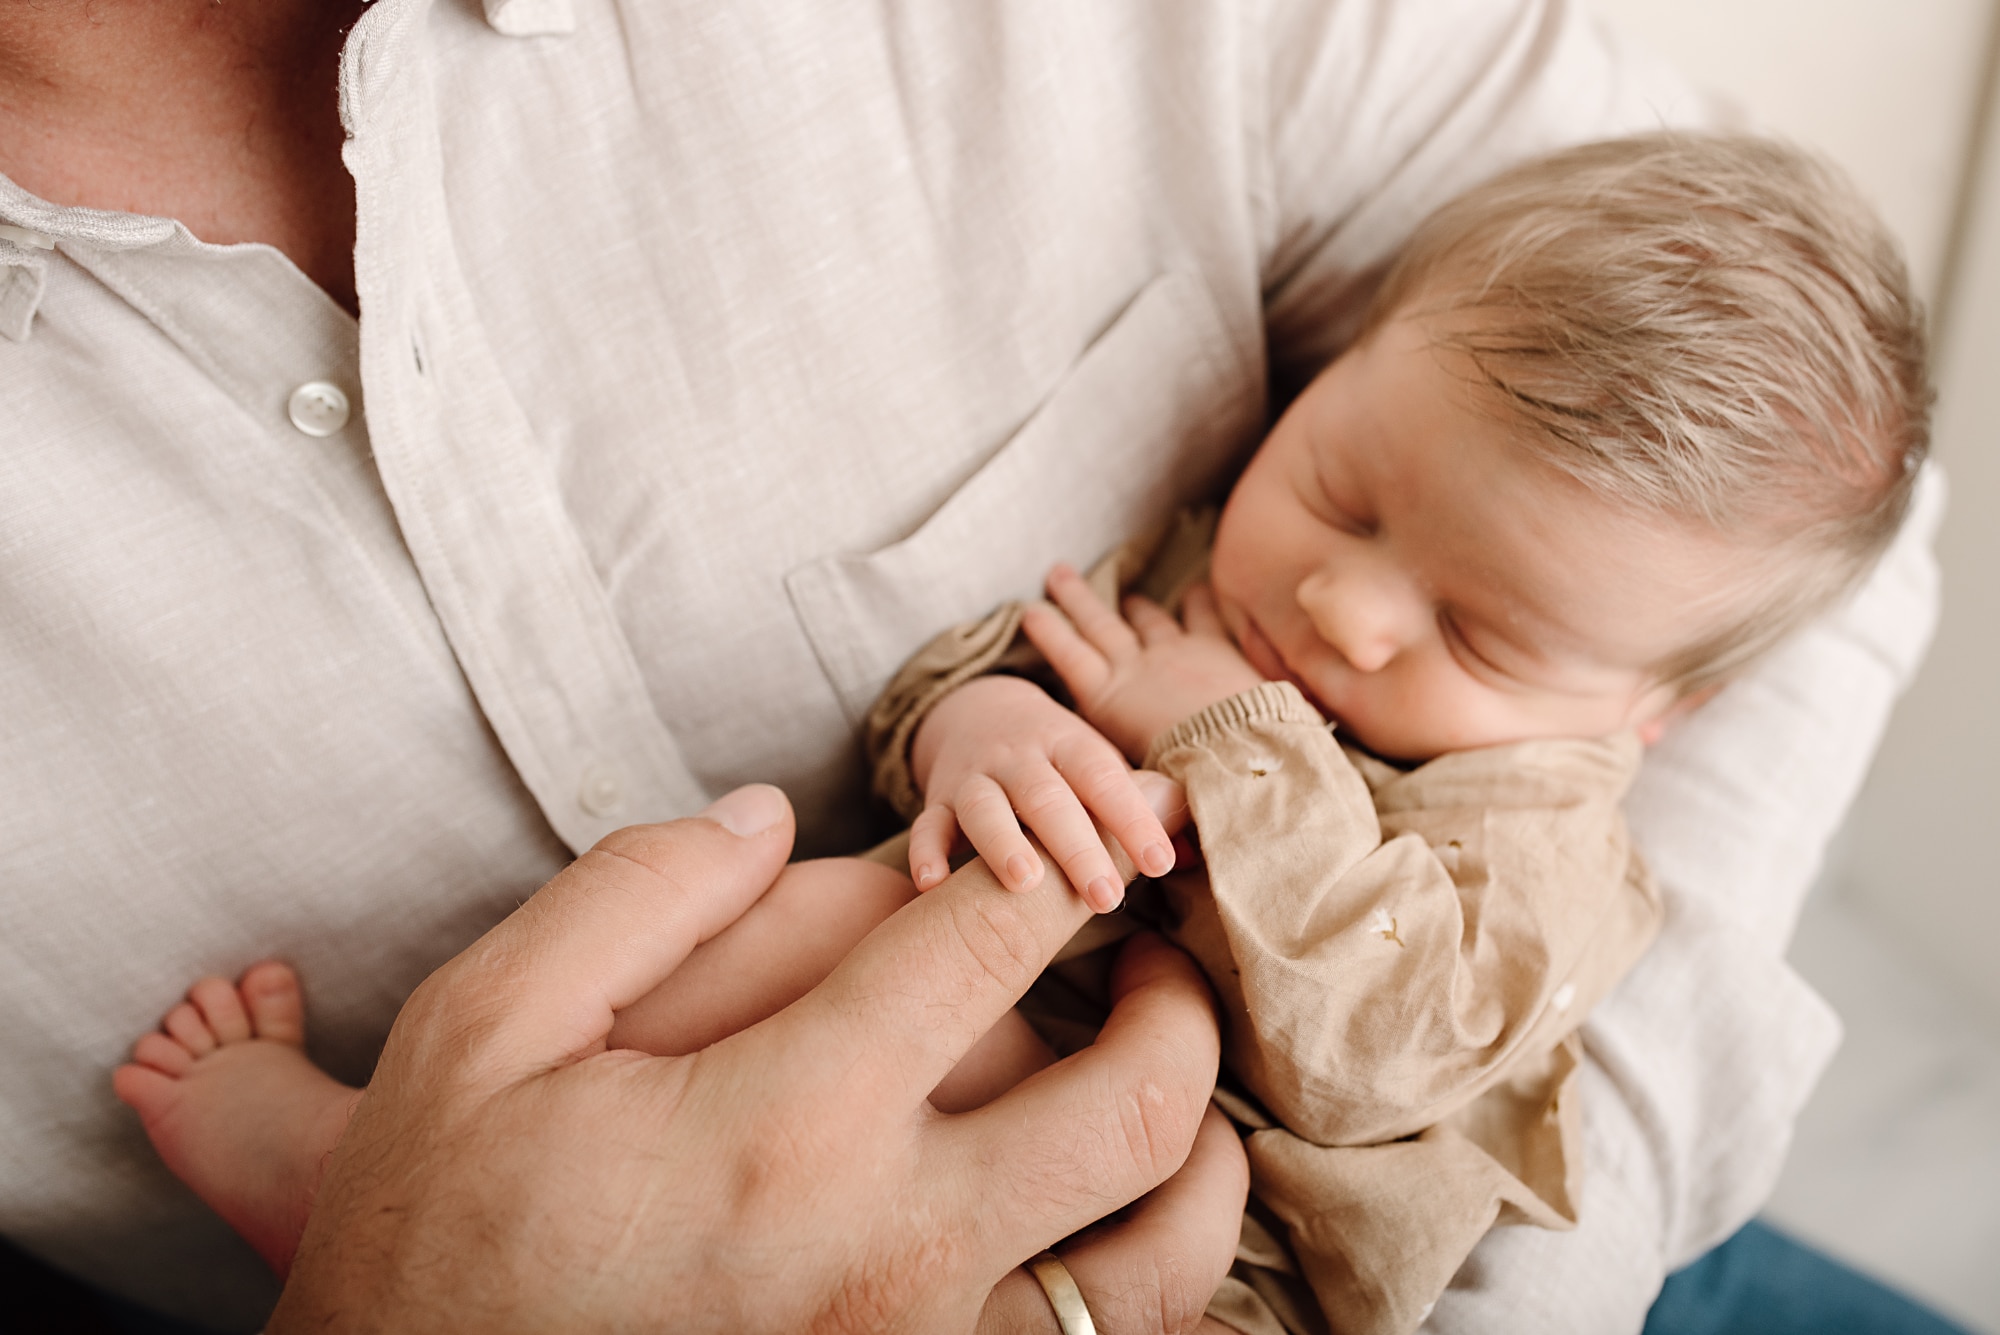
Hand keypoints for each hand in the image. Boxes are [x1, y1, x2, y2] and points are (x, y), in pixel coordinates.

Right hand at [267, 785, 1229, 1334]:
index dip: (1050, 862)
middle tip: (1147, 948)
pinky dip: (1140, 1277)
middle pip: (1135, 1105)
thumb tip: (770, 816)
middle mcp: (892, 1253)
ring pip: (1160, 1261)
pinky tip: (1106, 1223)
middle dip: (1173, 999)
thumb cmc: (437, 1228)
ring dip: (1199, 1152)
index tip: (1079, 832)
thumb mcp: (480, 1030)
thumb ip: (635, 893)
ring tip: (1163, 1081)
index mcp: (787, 1126)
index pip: (988, 945)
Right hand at [910, 675, 1176, 910]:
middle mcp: (1020, 756)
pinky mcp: (937, 798)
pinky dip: (925, 853)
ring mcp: (975, 776)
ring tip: (1025, 884)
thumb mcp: (1097, 763)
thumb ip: (1140, 804)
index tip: (1161, 861)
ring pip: (985, 807)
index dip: (1133, 818)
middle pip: (1047, 799)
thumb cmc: (1057, 757)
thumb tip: (1194, 852)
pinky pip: (927, 824)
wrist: (978, 710)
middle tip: (1107, 897)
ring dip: (1003, 844)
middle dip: (1077, 847)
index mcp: (1069, 743)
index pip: (1104, 779)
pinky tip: (932, 886)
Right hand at [1023, 566, 1264, 761]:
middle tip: (1058, 573)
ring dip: (1135, 605)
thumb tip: (1107, 778)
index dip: (1049, 633)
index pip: (1069, 657)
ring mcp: (1174, 651)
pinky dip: (1198, 602)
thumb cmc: (1178, 772)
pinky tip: (1196, 589)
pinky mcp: (1212, 647)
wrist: (1230, 750)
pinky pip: (1202, 616)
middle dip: (1077, 598)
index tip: (1029, 611)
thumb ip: (1117, 757)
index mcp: (1108, 698)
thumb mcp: (1132, 770)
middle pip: (1099, 625)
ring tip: (1127, 595)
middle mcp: (1135, 666)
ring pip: (1147, 618)